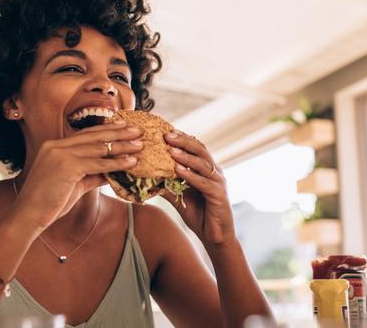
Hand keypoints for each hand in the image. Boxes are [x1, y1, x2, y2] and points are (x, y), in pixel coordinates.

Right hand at [11, 122, 142, 230]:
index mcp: (54, 146)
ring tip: (140, 145)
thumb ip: (92, 174)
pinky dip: (116, 163)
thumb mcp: (74, 184)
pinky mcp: (67, 166)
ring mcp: (60, 154)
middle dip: (118, 132)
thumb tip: (111, 172)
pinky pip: (98, 163)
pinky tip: (131, 162)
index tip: (124, 127)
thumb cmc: (49, 202)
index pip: (85, 135)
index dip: (106, 130)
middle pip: (94, 136)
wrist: (29, 215)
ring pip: (99, 148)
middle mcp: (56, 146)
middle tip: (138, 130)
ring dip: (122, 146)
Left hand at [163, 130, 235, 246]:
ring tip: (171, 149)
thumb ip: (168, 185)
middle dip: (183, 141)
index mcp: (206, 169)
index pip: (195, 148)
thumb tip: (148, 176)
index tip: (165, 131)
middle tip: (167, 134)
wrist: (215, 236)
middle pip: (200, 150)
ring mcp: (218, 182)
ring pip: (202, 164)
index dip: (182, 139)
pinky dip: (190, 175)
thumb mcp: (179, 197)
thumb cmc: (199, 214)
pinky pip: (203, 182)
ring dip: (186, 156)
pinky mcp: (218, 195)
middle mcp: (214, 172)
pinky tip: (178, 170)